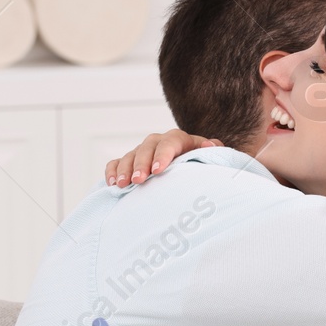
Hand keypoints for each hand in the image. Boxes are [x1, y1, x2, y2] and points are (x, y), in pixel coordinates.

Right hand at [105, 130, 220, 186]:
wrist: (190, 169)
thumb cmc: (200, 167)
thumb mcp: (209, 159)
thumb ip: (214, 153)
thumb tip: (213, 146)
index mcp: (179, 140)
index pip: (170, 142)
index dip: (163, 155)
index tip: (158, 171)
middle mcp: (158, 143)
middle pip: (147, 147)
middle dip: (141, 164)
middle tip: (139, 181)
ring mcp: (142, 152)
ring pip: (130, 155)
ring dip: (124, 169)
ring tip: (122, 185)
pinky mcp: (129, 162)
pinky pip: (116, 162)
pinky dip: (112, 171)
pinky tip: (112, 184)